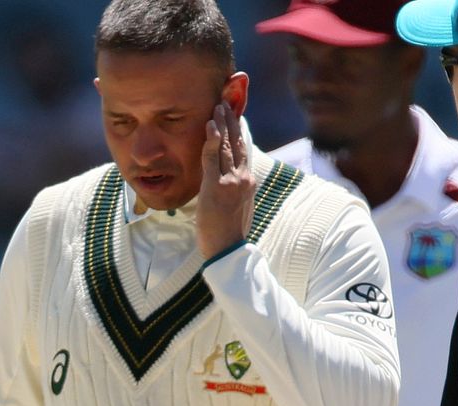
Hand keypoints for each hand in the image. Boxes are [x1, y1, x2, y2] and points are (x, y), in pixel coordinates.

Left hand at [196, 101, 255, 259]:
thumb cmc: (228, 231)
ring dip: (221, 124)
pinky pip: (212, 158)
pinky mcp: (217, 187)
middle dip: (231, 120)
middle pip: (237, 142)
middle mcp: (244, 178)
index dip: (238, 130)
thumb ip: (234, 187)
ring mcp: (231, 182)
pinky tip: (209, 125)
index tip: (234, 114)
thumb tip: (228, 177)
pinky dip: (211, 139)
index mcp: (249, 181)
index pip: (243, 149)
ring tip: (216, 106)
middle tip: (224, 102)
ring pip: (225, 146)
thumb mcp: (236, 205)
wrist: (228, 250)